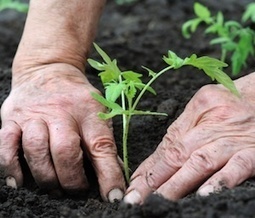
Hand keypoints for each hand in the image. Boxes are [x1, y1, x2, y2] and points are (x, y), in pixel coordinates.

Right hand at [0, 63, 124, 201]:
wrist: (48, 71)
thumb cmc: (77, 98)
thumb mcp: (98, 111)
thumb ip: (104, 142)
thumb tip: (114, 176)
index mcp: (88, 110)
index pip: (101, 145)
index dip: (109, 174)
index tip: (113, 196)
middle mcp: (60, 111)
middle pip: (65, 151)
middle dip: (72, 179)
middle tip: (77, 190)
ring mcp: (33, 114)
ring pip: (35, 150)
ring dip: (46, 177)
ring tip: (55, 188)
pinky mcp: (12, 118)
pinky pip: (6, 146)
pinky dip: (12, 168)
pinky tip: (21, 182)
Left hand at [124, 72, 254, 203]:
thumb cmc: (234, 100)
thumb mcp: (204, 105)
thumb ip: (183, 129)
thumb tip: (158, 159)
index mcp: (197, 109)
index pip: (167, 143)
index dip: (150, 166)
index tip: (135, 183)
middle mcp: (212, 125)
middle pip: (178, 154)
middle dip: (155, 179)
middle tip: (137, 197)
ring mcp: (232, 139)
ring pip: (200, 162)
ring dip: (178, 183)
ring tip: (160, 200)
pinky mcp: (254, 151)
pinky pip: (237, 166)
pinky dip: (220, 181)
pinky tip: (204, 193)